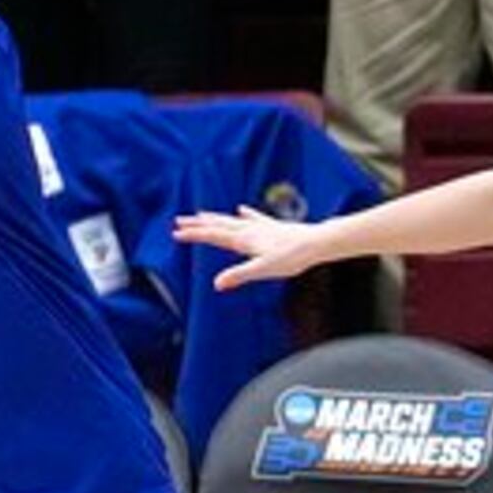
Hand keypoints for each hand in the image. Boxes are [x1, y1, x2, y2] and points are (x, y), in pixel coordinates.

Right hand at [175, 207, 329, 289]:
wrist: (316, 243)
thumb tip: (216, 284)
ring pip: (231, 220)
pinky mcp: (272, 227)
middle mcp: (249, 230)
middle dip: (198, 224)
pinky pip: (253, 218)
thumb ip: (239, 275)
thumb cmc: (292, 257)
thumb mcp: (263, 270)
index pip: (213, 236)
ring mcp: (261, 227)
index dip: (194, 235)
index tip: (176, 233)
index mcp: (244, 240)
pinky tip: (241, 208)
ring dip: (215, 218)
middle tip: (179, 221)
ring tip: (201, 213)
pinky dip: (245, 214)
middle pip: (218, 225)